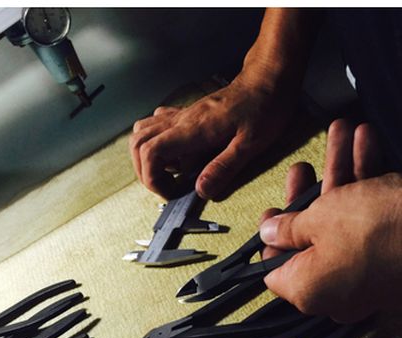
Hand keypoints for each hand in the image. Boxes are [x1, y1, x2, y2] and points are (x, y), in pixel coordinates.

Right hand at [129, 73, 295, 199]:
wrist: (268, 77)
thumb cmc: (264, 106)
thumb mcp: (251, 143)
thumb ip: (224, 167)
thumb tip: (201, 190)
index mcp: (193, 129)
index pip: (150, 152)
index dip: (152, 178)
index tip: (171, 192)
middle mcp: (181, 121)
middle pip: (137, 143)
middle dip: (145, 172)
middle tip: (167, 187)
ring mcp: (181, 116)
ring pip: (141, 132)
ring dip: (145, 157)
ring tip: (168, 173)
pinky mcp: (186, 114)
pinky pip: (155, 124)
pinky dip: (155, 143)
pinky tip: (174, 154)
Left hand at [259, 119, 401, 321]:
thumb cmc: (374, 229)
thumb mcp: (318, 220)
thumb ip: (288, 226)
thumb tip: (268, 232)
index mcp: (308, 289)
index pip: (276, 269)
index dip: (271, 239)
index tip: (272, 211)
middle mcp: (336, 289)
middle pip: (312, 237)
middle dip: (309, 192)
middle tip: (300, 168)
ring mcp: (367, 273)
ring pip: (345, 220)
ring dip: (343, 173)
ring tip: (342, 131)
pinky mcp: (393, 254)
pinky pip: (373, 220)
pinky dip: (369, 182)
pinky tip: (367, 139)